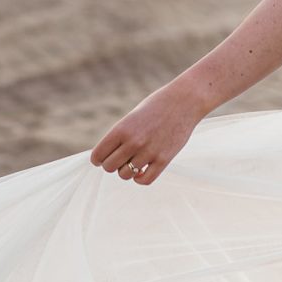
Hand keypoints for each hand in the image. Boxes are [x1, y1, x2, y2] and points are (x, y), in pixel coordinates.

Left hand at [90, 80, 208, 185]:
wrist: (184, 101)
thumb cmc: (156, 107)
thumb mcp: (132, 117)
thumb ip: (120, 137)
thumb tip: (109, 158)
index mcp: (121, 129)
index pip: (98, 156)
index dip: (98, 159)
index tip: (102, 158)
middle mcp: (133, 142)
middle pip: (109, 167)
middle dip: (112, 165)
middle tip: (120, 159)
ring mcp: (149, 152)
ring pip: (125, 175)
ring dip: (127, 171)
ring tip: (133, 161)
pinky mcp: (164, 159)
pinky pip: (145, 180)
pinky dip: (140, 178)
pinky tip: (141, 170)